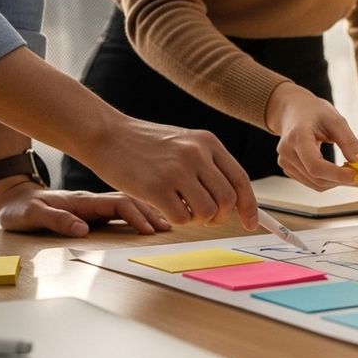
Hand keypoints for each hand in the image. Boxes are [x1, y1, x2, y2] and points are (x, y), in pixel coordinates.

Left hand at [0, 178, 170, 236]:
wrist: (13, 197)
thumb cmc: (21, 209)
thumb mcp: (31, 215)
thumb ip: (56, 220)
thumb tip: (82, 229)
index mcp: (82, 201)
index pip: (117, 205)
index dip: (136, 216)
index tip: (150, 230)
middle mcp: (92, 201)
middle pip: (130, 202)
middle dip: (151, 213)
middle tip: (169, 227)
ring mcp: (94, 205)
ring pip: (129, 204)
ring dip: (148, 212)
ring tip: (167, 222)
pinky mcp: (93, 210)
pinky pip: (122, 209)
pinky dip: (139, 212)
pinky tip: (149, 217)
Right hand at [81, 120, 257, 228]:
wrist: (106, 134)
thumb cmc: (145, 144)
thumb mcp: (184, 142)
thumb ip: (208, 165)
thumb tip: (233, 200)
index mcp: (208, 143)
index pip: (241, 180)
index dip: (249, 206)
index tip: (251, 223)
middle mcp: (197, 154)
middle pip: (228, 200)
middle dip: (221, 216)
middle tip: (206, 217)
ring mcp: (177, 170)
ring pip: (208, 212)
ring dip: (198, 220)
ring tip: (183, 209)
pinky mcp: (156, 187)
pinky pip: (182, 218)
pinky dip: (179, 221)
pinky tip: (166, 208)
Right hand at [266, 82, 357, 190]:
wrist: (293, 110)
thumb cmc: (315, 112)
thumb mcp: (336, 120)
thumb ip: (349, 142)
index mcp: (297, 136)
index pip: (316, 165)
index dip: (338, 174)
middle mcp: (286, 152)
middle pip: (317, 177)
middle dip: (342, 179)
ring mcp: (285, 162)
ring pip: (316, 184)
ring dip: (337, 182)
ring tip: (351, 170)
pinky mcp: (289, 169)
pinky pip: (313, 183)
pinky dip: (329, 180)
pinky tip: (338, 171)